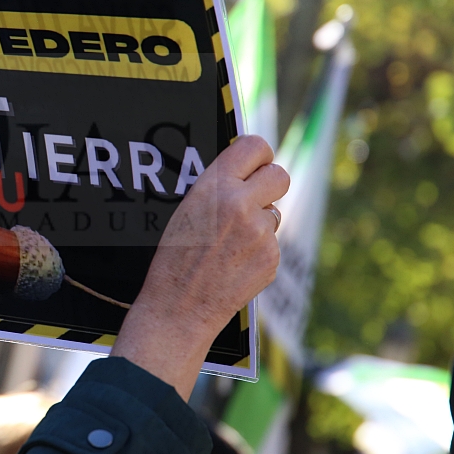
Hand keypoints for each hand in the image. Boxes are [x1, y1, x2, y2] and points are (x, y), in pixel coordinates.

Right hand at [111, 135, 288, 399]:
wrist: (178, 307)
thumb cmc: (173, 258)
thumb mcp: (185, 209)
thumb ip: (217, 187)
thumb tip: (244, 172)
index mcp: (215, 186)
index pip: (255, 145)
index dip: (258, 153)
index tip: (255, 162)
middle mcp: (242, 204)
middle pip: (280, 174)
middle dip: (269, 183)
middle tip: (255, 196)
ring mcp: (261, 233)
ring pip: (274, 213)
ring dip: (260, 222)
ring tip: (229, 242)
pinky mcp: (272, 258)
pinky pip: (273, 242)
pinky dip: (259, 250)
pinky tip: (234, 262)